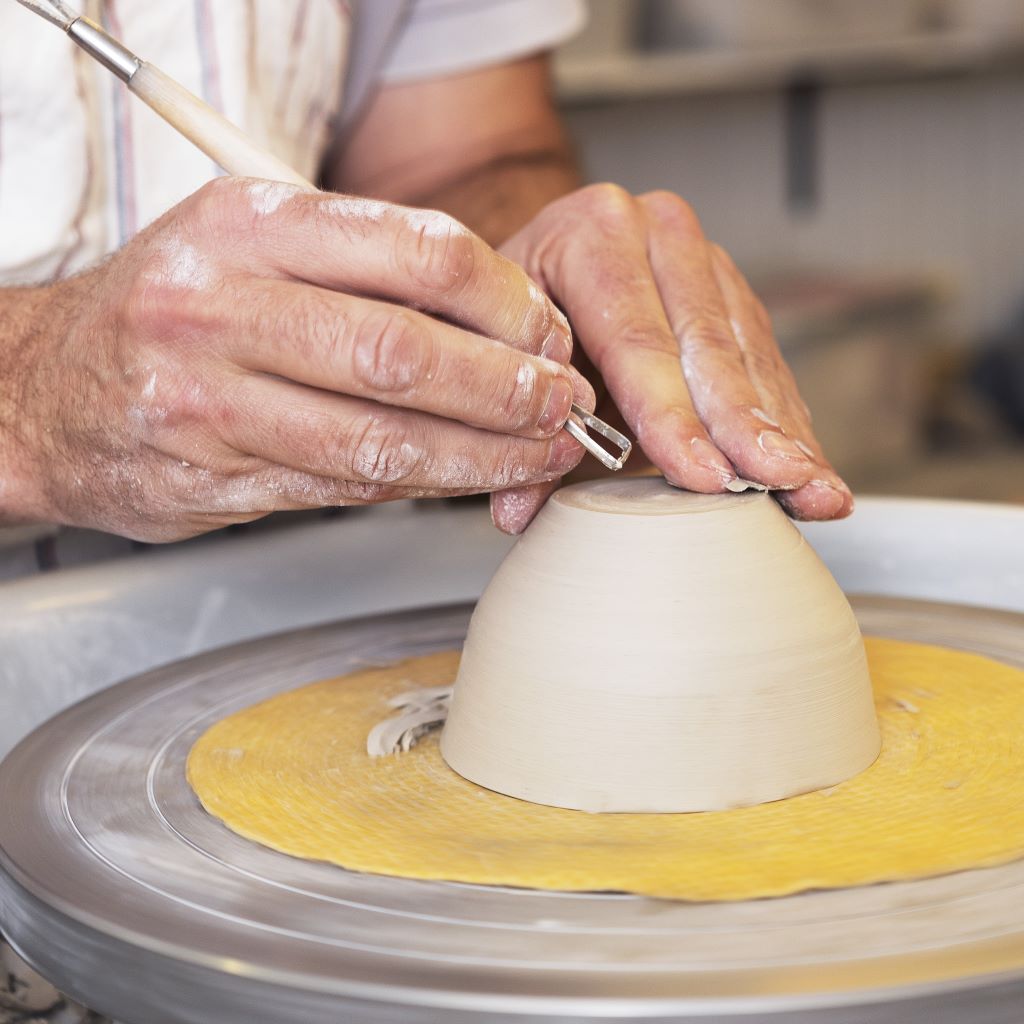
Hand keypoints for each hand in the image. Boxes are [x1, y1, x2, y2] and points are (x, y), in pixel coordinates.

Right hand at [3, 177, 593, 540]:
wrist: (45, 390)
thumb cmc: (172, 311)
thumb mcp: (250, 245)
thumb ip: (362, 268)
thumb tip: (503, 322)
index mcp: (245, 226)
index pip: (414, 251)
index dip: (505, 300)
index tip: (549, 331)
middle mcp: (219, 308)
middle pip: (404, 351)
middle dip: (507, 387)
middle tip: (562, 403)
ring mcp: (208, 400)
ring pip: (379, 436)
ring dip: (480, 452)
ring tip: (540, 452)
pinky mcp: (211, 478)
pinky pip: (344, 487)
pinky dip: (421, 486)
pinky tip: (465, 481)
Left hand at [492, 184, 851, 532]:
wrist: (544, 272)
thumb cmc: (518, 324)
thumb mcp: (501, 362)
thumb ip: (512, 432)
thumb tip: (518, 508)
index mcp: (591, 232)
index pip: (636, 339)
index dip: (671, 414)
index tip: (701, 474)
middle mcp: (659, 232)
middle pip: (708, 345)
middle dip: (743, 426)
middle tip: (775, 482)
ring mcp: (707, 262)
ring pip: (752, 358)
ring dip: (782, 434)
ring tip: (809, 490)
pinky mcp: (736, 298)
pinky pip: (769, 367)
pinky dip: (790, 427)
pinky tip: (813, 474)